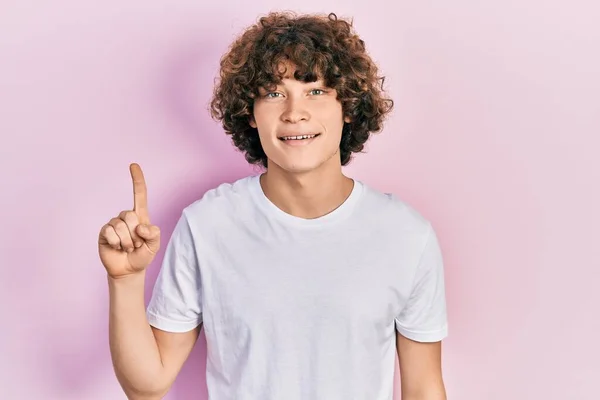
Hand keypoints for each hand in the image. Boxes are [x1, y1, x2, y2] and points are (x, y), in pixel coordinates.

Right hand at [98, 163, 160, 278]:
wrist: (128, 270)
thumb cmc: (142, 255)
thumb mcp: (154, 245)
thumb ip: (154, 234)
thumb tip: (140, 226)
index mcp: (140, 216)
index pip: (139, 194)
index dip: (137, 180)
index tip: (133, 165)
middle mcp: (126, 217)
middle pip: (130, 215)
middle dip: (135, 235)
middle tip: (136, 245)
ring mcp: (114, 223)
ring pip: (120, 226)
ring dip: (126, 242)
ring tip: (127, 248)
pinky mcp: (104, 232)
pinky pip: (110, 233)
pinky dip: (116, 243)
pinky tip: (116, 248)